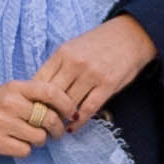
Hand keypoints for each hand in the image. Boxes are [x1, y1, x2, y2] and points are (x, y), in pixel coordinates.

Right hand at [0, 84, 65, 159]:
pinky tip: (19, 144)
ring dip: (41, 141)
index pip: (50, 91)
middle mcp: (10, 103)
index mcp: (16, 87)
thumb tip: (64, 106)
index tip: (71, 112)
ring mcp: (2, 123)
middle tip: (56, 131)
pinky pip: (25, 150)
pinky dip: (26, 150)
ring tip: (33, 137)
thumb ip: (33, 95)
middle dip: (57, 128)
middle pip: (49, 118)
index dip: (66, 103)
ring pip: (39, 137)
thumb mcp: (10, 91)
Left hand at [21, 16, 156, 125]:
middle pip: (52, 95)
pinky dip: (78, 121)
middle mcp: (75, 63)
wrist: (131, 35)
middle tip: (42, 122)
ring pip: (68, 104)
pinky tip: (72, 127)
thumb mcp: (74, 47)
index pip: (39, 80)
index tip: (32, 109)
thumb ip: (58, 65)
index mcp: (63, 52)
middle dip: (46, 111)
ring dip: (61, 118)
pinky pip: (88, 109)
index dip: (33, 98)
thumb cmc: (99, 43)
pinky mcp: (107, 85)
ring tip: (56, 127)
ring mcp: (92, 74)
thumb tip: (40, 89)